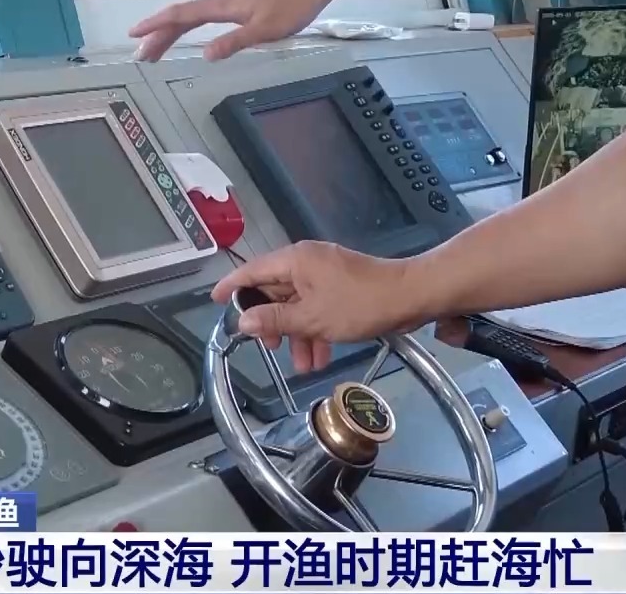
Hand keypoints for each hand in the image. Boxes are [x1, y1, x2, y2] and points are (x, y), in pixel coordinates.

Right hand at [128, 0, 329, 62]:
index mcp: (222, 6)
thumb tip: (206, 55)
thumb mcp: (263, 31)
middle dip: (158, 35)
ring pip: (190, 16)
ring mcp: (226, 1)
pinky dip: (187, 25)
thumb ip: (234, 42)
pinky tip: (186, 32)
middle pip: (180, 18)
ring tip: (156, 48)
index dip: (156, 26)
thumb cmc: (291, 7)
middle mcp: (219, 1)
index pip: (180, 16)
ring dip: (171, 31)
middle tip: (142, 54)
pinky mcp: (234, 3)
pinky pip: (202, 15)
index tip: (136, 35)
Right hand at [210, 241, 430, 372]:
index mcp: (294, 261)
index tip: (215, 301)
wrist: (410, 296)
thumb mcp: (312, 317)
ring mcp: (324, 274)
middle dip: (272, 323)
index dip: (231, 287)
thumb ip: (275, 320)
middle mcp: (306, 262)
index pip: (251, 271)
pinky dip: (315, 329)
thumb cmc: (360, 303)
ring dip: (297, 334)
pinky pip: (316, 307)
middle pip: (274, 291)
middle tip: (268, 347)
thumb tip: (243, 321)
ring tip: (304, 364)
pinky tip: (320, 356)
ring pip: (297, 304)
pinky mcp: (340, 286)